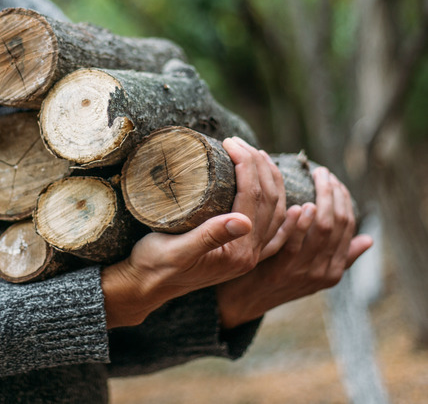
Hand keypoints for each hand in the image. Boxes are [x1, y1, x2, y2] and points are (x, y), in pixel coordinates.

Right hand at [102, 137, 285, 328]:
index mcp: (238, 253)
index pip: (253, 198)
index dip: (246, 166)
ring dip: (271, 181)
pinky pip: (272, 230)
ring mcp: (248, 255)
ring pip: (274, 212)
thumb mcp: (176, 250)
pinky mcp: (240, 254)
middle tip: (239, 142)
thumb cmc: (154, 265)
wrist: (145, 287)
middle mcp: (249, 255)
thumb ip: (209, 237)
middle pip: (269, 201)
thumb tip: (244, 221)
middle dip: (259, 166)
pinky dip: (280, 211)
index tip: (230, 143)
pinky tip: (285, 201)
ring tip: (257, 156)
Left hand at [216, 168, 373, 328]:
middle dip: (334, 194)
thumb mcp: (311, 271)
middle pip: (338, 224)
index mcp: (333, 270)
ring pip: (322, 230)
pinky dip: (300, 223)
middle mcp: (323, 272)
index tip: (335, 180)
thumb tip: (368, 240)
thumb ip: (337, 257)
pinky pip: (295, 243)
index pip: (348, 227)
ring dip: (321, 200)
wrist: (242, 303)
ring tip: (316, 179)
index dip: (344, 200)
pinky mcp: (280, 271)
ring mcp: (302, 272)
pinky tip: (300, 206)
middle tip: (323, 172)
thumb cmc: (274, 277)